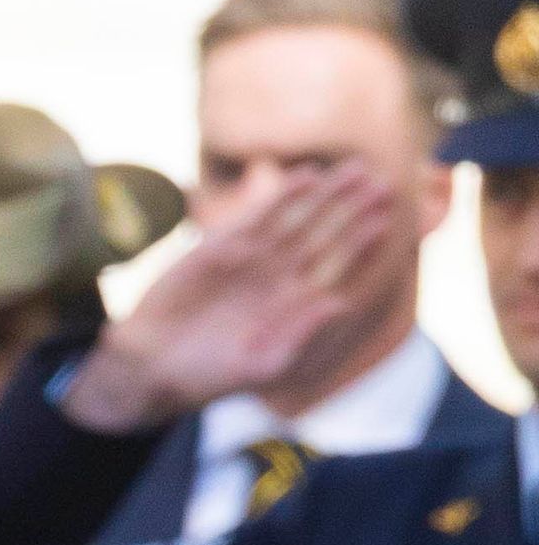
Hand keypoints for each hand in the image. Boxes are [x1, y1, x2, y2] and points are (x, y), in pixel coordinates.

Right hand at [61, 163, 393, 432]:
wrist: (154, 364)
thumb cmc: (210, 375)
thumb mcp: (264, 365)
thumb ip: (302, 334)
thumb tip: (341, 303)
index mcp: (296, 306)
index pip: (338, 267)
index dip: (363, 242)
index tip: (390, 217)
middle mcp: (278, 278)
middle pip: (324, 235)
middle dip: (351, 209)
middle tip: (382, 181)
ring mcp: (251, 261)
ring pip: (297, 219)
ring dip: (326, 194)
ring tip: (355, 169)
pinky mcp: (219, 248)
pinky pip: (256, 217)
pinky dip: (281, 196)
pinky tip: (305, 176)